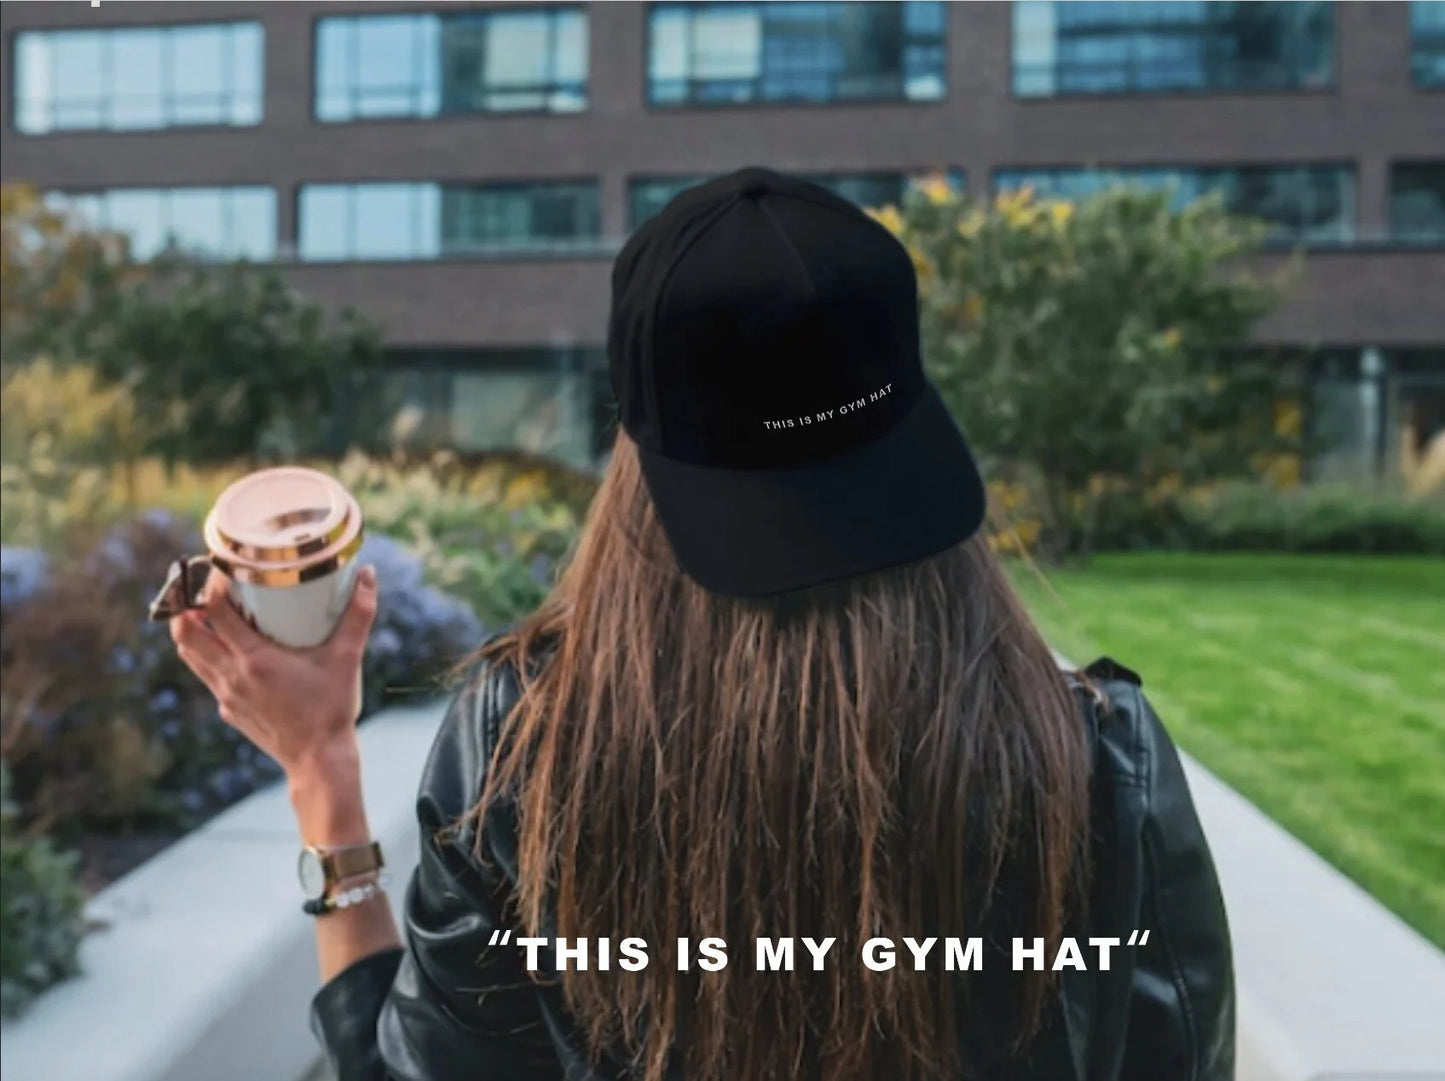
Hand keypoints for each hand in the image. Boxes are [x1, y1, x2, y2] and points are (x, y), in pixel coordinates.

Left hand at [170, 565, 378, 778]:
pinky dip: (209, 657)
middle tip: (201, 589)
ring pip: (190, 656)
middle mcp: (232, 676)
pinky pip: (208, 677)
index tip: (221, 569)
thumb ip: (358, 614)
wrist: (318, 758)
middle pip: (185, 634)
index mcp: (254, 659)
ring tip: (207, 613)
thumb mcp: (347, 658)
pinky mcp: (229, 711)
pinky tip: (232, 650)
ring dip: (192, 632)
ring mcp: (226, 696)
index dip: (210, 586)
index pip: (214, 612)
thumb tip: (368, 574)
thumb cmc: (332, 708)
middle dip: (185, 607)